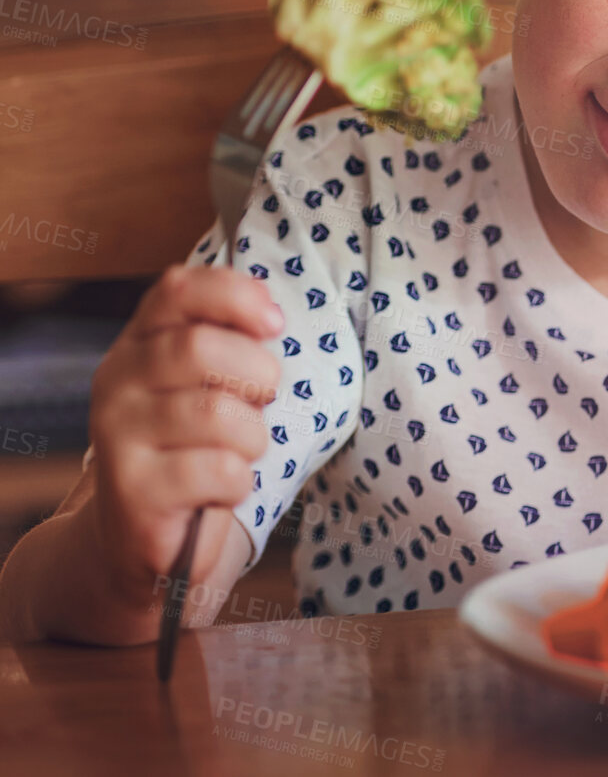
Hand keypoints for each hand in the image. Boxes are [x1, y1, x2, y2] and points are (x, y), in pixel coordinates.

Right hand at [85, 265, 283, 606]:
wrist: (141, 537)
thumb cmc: (193, 447)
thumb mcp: (207, 384)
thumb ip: (229, 340)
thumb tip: (268, 313)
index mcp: (138, 344)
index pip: (177, 289)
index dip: (234, 295)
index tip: (273, 323)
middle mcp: (116, 382)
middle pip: (200, 349)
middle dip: (256, 374)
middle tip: (262, 400)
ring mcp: (117, 437)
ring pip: (217, 414)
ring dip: (252, 436)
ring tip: (240, 452)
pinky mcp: (133, 490)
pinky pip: (219, 469)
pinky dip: (240, 481)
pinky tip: (221, 488)